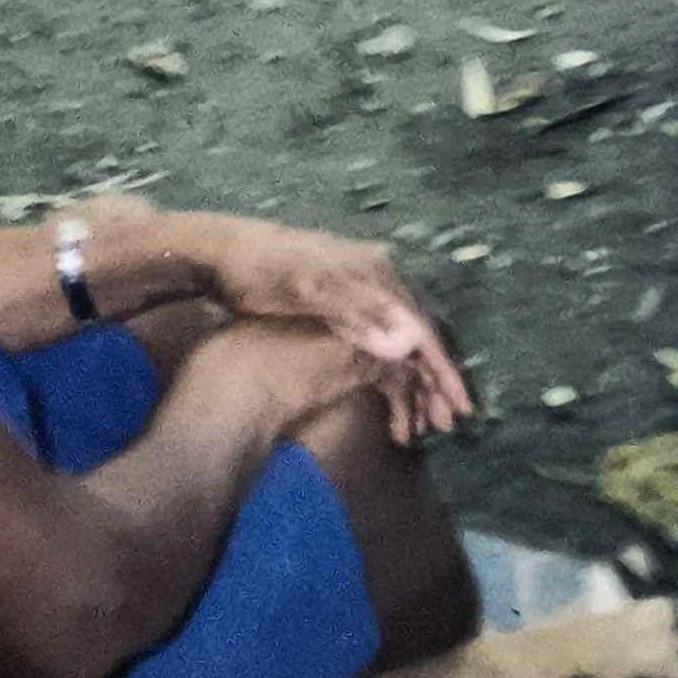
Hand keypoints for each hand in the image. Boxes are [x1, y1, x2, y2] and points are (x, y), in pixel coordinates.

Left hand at [193, 217, 472, 438]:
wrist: (220, 254)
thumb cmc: (260, 271)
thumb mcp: (307, 289)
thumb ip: (357, 312)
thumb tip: (408, 340)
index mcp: (375, 274)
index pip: (421, 329)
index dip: (441, 371)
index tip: (458, 408)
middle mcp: (375, 280)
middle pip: (416, 336)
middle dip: (433, 382)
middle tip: (445, 423)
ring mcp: (358, 292)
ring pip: (399, 341)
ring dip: (413, 380)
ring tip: (420, 420)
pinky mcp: (340, 304)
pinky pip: (379, 340)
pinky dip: (390, 368)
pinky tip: (392, 392)